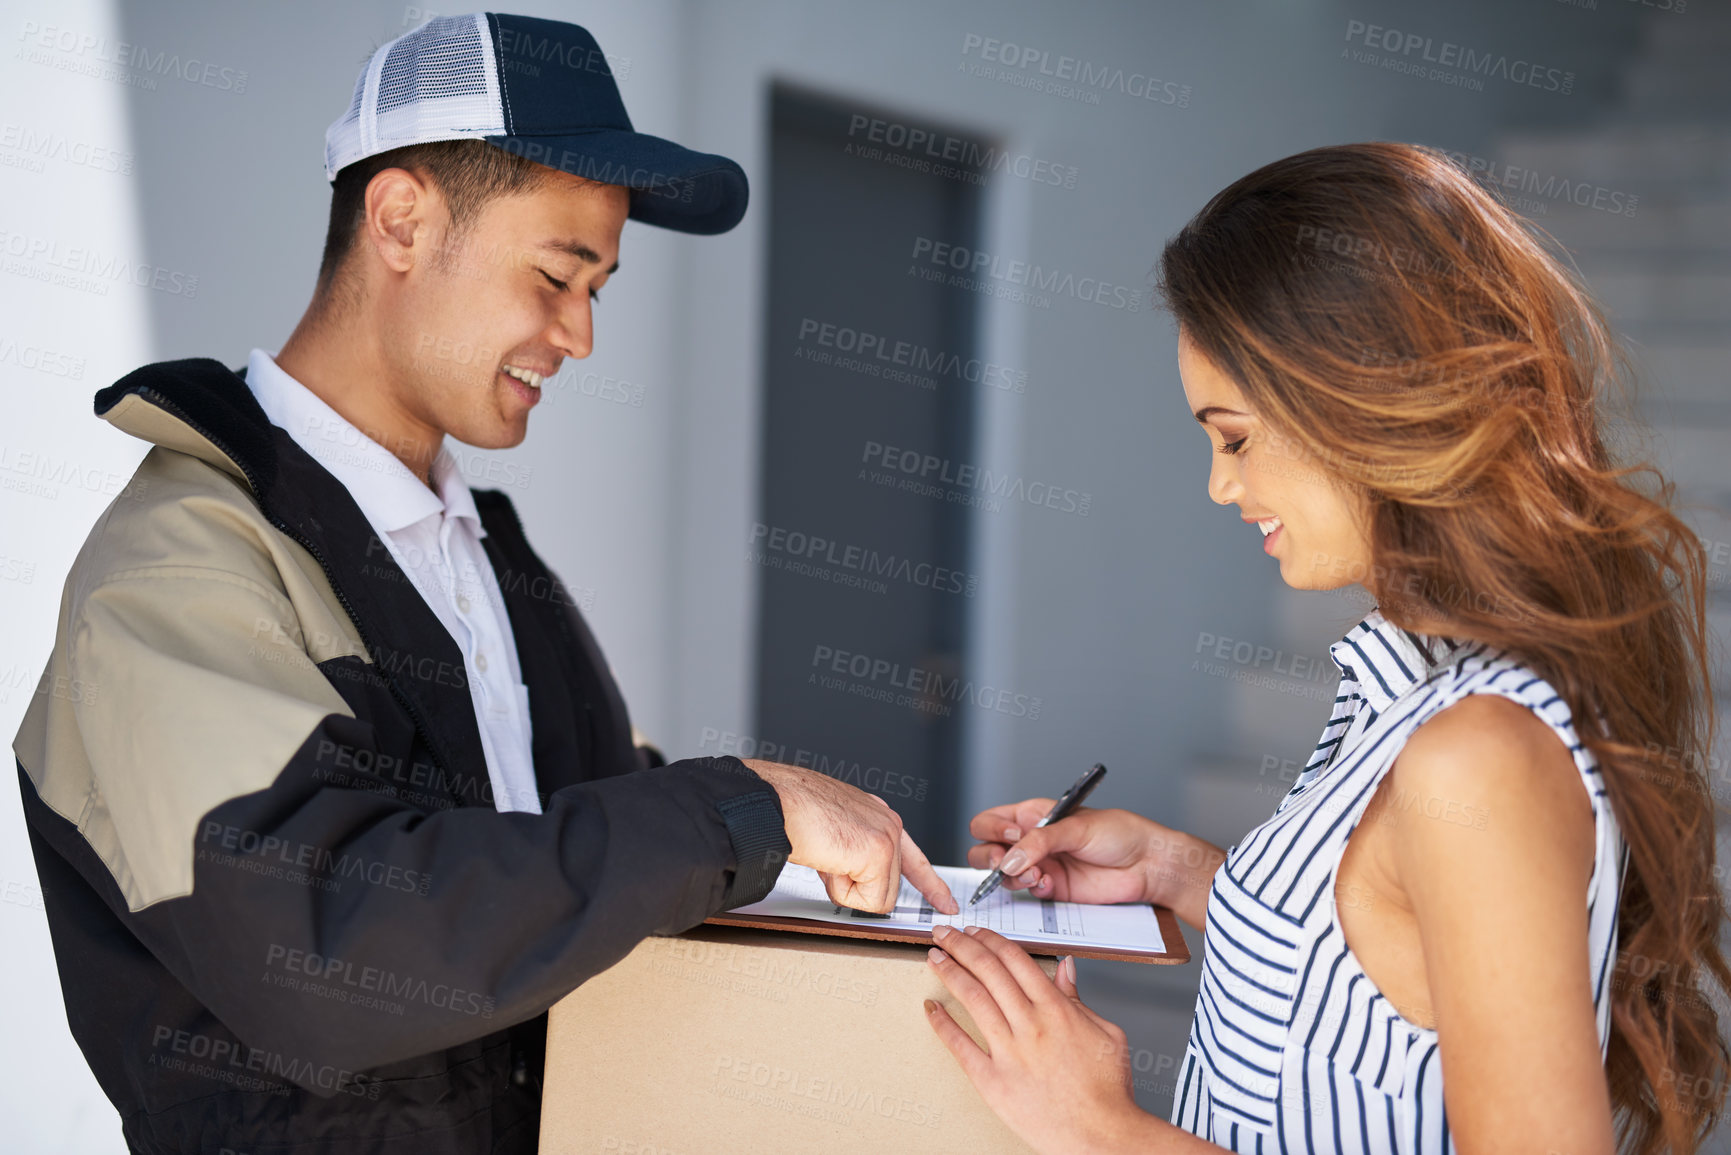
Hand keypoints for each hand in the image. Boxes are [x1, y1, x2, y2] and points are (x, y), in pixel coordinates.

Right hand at [742, 760, 957, 914]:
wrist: (777, 801)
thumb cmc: (792, 813)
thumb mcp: (833, 836)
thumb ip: (853, 856)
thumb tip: (854, 883)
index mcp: (878, 817)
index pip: (914, 858)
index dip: (931, 885)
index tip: (945, 903)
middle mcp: (889, 823)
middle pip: (888, 887)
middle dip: (855, 887)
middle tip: (828, 861)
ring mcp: (888, 837)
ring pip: (879, 897)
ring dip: (845, 888)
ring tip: (826, 857)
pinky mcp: (879, 854)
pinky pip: (868, 901)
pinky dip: (842, 890)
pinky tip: (829, 861)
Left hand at [924, 926, 1142, 1154]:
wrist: (1103, 1135)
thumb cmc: (1107, 1090)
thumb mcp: (1106, 1033)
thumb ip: (1078, 998)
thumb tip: (1064, 968)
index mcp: (1056, 1010)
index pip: (1014, 959)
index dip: (990, 940)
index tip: (975, 932)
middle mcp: (1030, 1026)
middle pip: (988, 971)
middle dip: (962, 946)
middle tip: (946, 934)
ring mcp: (1009, 1054)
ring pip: (973, 999)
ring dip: (950, 972)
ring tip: (935, 957)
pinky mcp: (994, 1082)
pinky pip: (961, 1047)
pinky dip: (943, 1024)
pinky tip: (932, 1008)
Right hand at [968, 800, 1223, 926]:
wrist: (1146, 864)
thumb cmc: (1118, 833)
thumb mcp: (1076, 828)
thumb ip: (1039, 842)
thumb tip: (1008, 860)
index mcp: (1032, 815)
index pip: (990, 820)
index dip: (992, 829)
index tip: (1011, 835)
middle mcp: (1030, 841)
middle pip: (985, 850)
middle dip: (990, 858)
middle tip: (1008, 862)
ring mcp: (1039, 866)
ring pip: (1002, 875)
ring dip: (1012, 876)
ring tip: (1037, 875)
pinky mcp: (1051, 889)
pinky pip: (1026, 894)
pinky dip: (1033, 890)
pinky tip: (1050, 884)